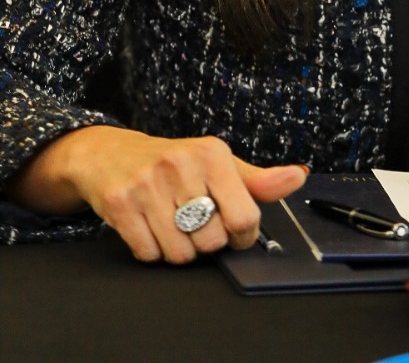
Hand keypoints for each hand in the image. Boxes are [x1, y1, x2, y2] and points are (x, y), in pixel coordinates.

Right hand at [8, 125, 307, 261]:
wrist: (111, 153)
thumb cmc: (174, 162)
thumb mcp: (217, 164)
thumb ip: (258, 180)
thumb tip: (298, 177)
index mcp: (213, 153)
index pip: (245, 219)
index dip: (241, 235)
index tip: (232, 228)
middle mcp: (181, 164)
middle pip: (212, 241)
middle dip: (204, 240)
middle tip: (192, 219)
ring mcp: (148, 184)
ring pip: (180, 254)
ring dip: (177, 248)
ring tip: (170, 222)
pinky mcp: (121, 203)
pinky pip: (148, 254)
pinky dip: (150, 249)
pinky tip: (148, 225)